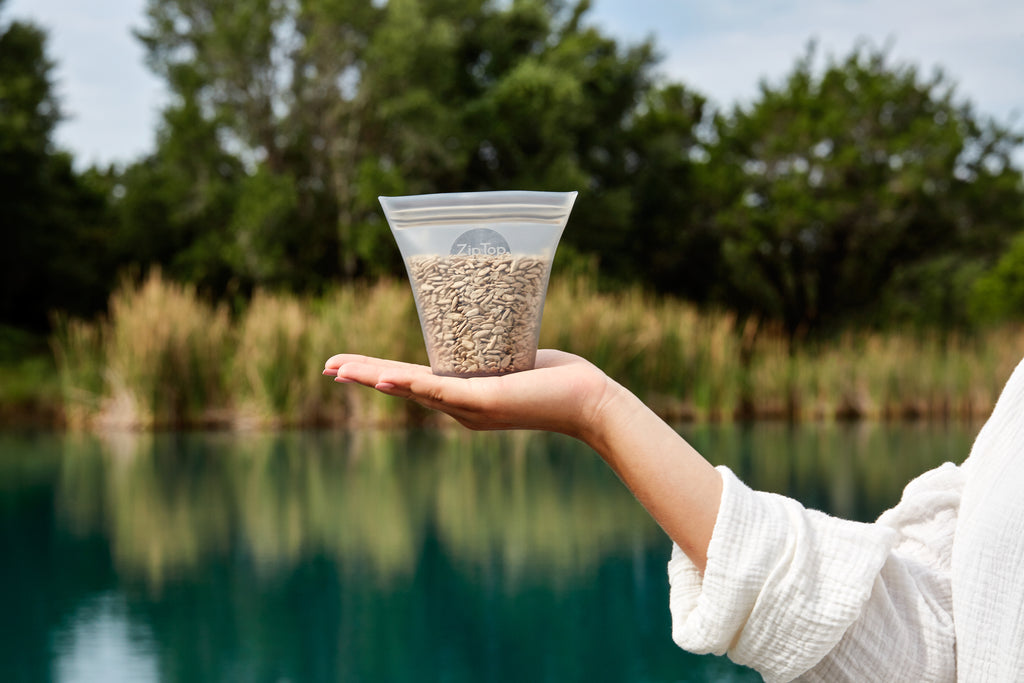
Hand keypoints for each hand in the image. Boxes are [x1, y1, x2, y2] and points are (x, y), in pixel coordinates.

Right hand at [323, 350, 615, 439]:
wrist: (591, 402)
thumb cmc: (560, 380)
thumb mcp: (514, 358)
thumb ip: (492, 348)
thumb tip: (485, 316)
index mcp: (463, 397)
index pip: (413, 380)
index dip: (379, 372)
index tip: (348, 365)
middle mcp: (461, 408)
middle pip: (402, 386)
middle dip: (363, 375)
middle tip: (327, 367)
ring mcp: (470, 408)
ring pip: (413, 388)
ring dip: (374, 378)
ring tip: (339, 370)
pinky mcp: (485, 402)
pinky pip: (441, 390)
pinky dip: (411, 384)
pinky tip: (386, 378)